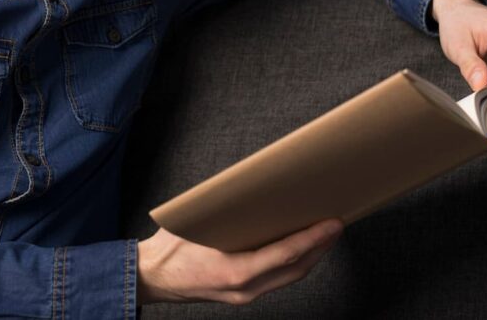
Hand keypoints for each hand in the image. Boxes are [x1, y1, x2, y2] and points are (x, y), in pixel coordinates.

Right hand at [136, 219, 342, 305]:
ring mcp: (243, 296)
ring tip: (323, 235)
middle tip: (336, 225)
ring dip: (310, 257)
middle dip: (320, 248)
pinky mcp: (240, 295)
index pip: (285, 255)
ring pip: (289, 278)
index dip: (313, 239)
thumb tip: (254, 190)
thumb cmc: (170, 247)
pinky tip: (297, 248)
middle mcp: (244, 289)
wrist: (150, 277)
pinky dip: (292, 264)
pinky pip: (276, 280)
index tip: (333, 224)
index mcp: (234, 271)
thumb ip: (227, 212)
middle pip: (296, 270)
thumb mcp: (197, 223)